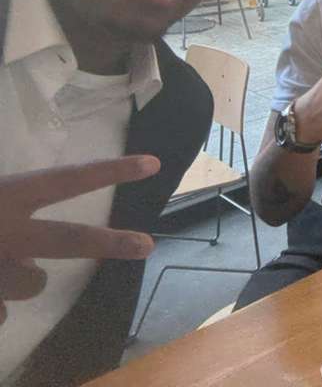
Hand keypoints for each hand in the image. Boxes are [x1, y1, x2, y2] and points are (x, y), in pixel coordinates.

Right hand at [0, 155, 160, 325]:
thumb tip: (34, 221)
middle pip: (68, 239)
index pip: (66, 180)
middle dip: (109, 243)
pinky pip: (2, 311)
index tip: (153, 164)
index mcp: (5, 196)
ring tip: (1, 268)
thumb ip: (12, 201)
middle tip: (146, 245)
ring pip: (34, 281)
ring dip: (26, 277)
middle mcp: (6, 232)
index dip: (110, 172)